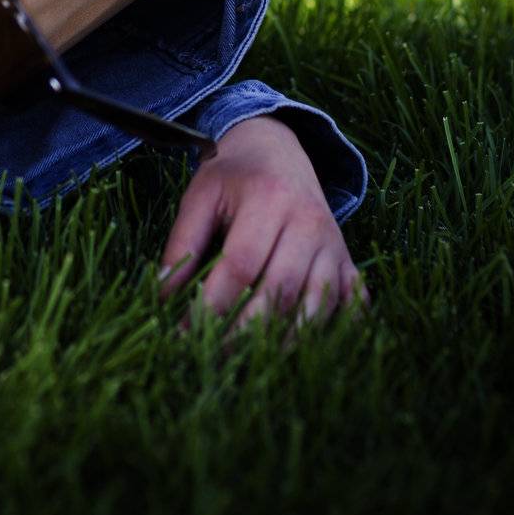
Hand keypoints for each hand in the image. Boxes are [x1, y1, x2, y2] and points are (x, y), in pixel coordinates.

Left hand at [157, 115, 370, 344]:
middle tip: (213, 358)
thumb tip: (163, 297)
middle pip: (280, 290)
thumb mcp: (201, 195)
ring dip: (284, 342)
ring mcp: (333, 244)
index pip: (241, 264)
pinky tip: (304, 355)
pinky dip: (333, 332)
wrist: (277, 147)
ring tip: (250, 367)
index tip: (184, 334)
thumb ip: (182, 242)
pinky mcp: (347, 261)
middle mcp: (308, 222)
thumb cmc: (233, 175)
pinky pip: (350, 305)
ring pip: (317, 305)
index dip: (212, 304)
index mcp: (268, 199)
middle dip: (245, 332)